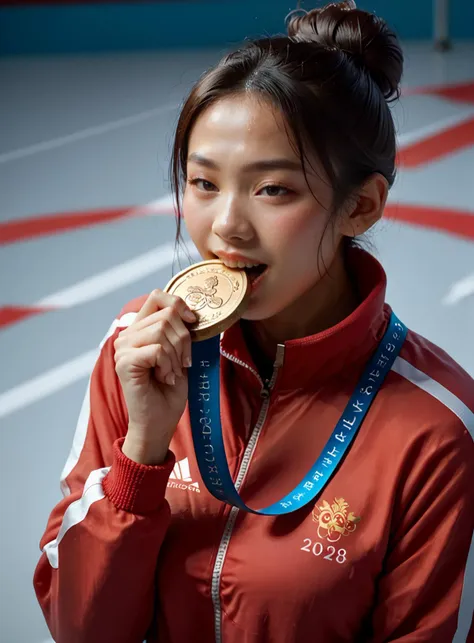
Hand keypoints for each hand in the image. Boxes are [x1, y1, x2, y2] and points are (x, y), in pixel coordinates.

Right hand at [114, 290, 195, 463]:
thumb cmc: (170, 390)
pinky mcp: (124, 362)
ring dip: (176, 355)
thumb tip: (192, 312)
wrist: (159, 422)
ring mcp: (123, 348)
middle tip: (181, 363)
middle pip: (166, 315)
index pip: (156, 296)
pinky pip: (157, 350)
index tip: (192, 321)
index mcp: (140, 329)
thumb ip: (179, 330)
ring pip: (162, 331)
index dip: (178, 303)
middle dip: (184, 340)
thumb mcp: (180, 353)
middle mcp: (127, 335)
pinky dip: (168, 365)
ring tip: (171, 373)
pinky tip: (164, 378)